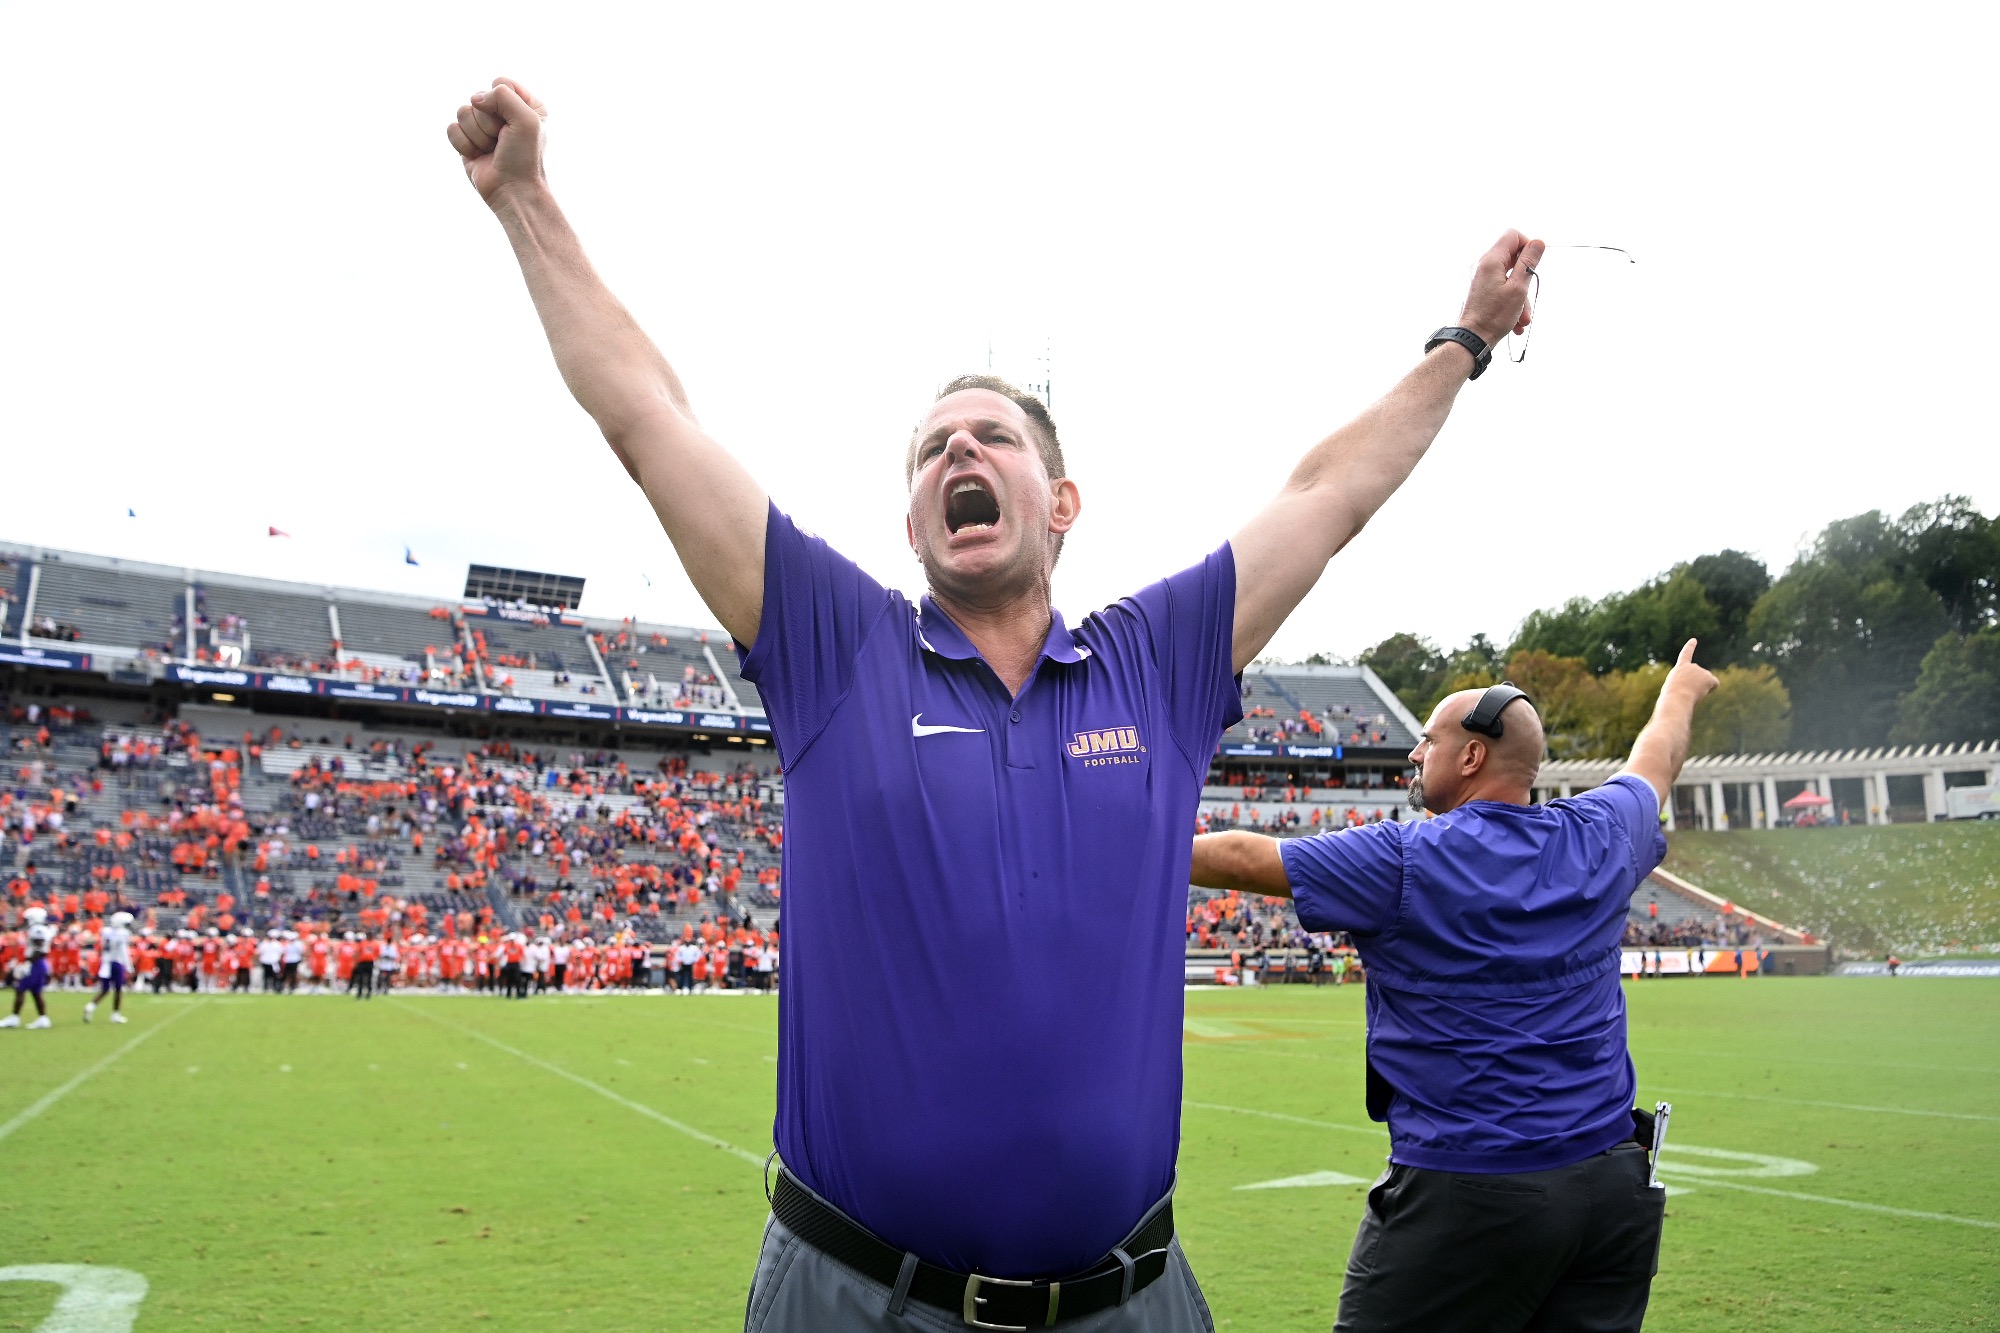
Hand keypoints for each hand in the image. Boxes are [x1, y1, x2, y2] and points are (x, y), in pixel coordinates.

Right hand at [447, 77, 548, 207]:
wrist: (512, 191)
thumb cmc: (524, 157)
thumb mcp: (527, 119)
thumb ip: (503, 95)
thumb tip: (474, 99)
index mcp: (524, 104)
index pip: (500, 83)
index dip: (502, 102)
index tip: (514, 124)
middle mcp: (502, 113)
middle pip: (478, 97)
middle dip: (488, 122)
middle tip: (502, 141)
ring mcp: (483, 127)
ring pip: (463, 111)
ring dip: (477, 135)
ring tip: (492, 150)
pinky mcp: (467, 140)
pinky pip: (452, 128)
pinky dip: (464, 144)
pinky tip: (478, 156)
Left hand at [1457, 230, 1545, 348]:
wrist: (1473, 339)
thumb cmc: (1494, 316)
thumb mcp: (1518, 288)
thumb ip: (1528, 263)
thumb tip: (1538, 242)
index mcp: (1491, 260)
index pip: (1513, 235)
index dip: (1527, 245)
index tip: (1533, 264)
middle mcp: (1484, 266)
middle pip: (1514, 259)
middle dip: (1527, 279)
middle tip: (1528, 297)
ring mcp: (1483, 279)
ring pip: (1511, 279)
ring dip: (1521, 298)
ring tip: (1523, 319)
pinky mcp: (1483, 291)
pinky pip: (1503, 290)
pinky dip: (1512, 303)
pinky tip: (1516, 323)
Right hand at [1664, 639, 1718, 701]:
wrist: (1677, 698)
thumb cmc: (1672, 696)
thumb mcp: (1674, 688)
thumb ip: (1685, 684)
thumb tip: (1697, 690)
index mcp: (1680, 667)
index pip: (1685, 654)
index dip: (1690, 647)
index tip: (1694, 640)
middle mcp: (1692, 666)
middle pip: (1698, 677)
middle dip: (1696, 684)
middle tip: (1686, 691)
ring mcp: (1701, 671)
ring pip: (1705, 682)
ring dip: (1701, 689)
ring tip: (1691, 693)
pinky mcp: (1709, 677)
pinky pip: (1714, 684)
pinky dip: (1711, 689)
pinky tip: (1702, 692)